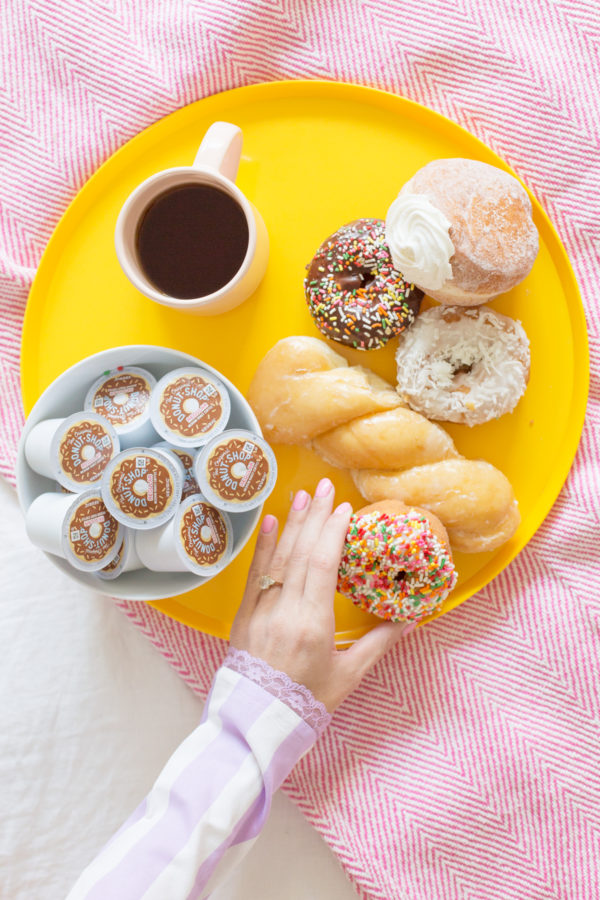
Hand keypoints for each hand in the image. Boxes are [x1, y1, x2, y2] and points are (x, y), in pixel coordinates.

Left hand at [229, 478, 414, 711]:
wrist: (256, 723)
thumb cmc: (307, 703)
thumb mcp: (349, 675)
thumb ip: (379, 644)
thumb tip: (411, 620)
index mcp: (312, 625)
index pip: (322, 565)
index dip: (332, 533)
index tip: (343, 509)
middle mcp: (283, 611)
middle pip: (301, 553)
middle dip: (314, 516)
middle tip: (325, 487)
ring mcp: (259, 611)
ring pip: (278, 558)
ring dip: (291, 523)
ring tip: (303, 494)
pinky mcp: (243, 616)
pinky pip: (255, 574)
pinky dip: (264, 546)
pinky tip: (272, 522)